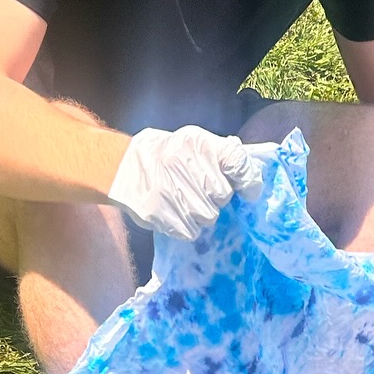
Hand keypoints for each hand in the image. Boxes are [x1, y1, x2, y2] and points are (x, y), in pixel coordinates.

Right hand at [107, 125, 275, 239]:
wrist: (123, 168)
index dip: (249, 180)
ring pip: (210, 216)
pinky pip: (193, 231)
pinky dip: (187, 225)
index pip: (238, 162)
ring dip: (201, 212)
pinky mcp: (165, 216)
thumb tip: (250, 173)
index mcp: (199, 145)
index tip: (249, 191)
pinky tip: (174, 211)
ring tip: (182, 199)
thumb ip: (222, 154)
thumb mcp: (193, 142)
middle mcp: (187, 166)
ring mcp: (175, 193)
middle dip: (216, 196)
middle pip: (224, 195)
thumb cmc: (166, 155)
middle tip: (198, 188)